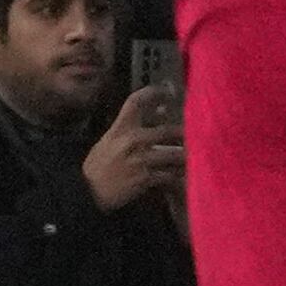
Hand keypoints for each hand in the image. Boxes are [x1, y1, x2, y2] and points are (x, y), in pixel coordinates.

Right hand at [81, 84, 183, 211]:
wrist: (88, 193)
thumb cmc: (101, 165)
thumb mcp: (112, 141)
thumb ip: (136, 125)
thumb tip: (165, 110)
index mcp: (120, 129)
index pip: (136, 101)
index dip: (155, 93)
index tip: (170, 92)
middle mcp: (131, 140)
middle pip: (168, 130)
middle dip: (185, 134)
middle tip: (197, 135)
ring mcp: (140, 159)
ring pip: (175, 154)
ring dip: (186, 156)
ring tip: (193, 157)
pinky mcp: (145, 178)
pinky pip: (171, 175)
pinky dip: (179, 176)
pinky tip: (182, 176)